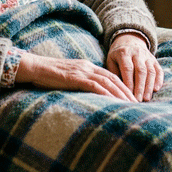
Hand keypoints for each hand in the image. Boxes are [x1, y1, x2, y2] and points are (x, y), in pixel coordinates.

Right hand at [16, 53, 137, 101]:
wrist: (34, 68)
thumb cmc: (48, 76)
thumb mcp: (68, 78)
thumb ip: (80, 83)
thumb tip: (89, 95)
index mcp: (87, 67)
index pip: (110, 76)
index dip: (123, 86)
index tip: (132, 96)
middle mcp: (87, 67)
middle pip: (113, 78)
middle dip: (126, 90)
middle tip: (137, 102)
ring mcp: (81, 71)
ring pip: (107, 81)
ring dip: (120, 93)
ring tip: (129, 103)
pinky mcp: (74, 78)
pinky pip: (93, 85)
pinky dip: (105, 92)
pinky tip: (112, 100)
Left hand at [107, 33, 162, 101]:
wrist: (129, 40)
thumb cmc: (117, 55)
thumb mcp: (111, 60)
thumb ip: (114, 73)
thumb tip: (119, 89)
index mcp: (124, 53)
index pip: (128, 69)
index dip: (129, 83)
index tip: (128, 95)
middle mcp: (137, 53)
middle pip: (141, 71)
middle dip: (140, 87)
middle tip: (138, 100)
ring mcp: (147, 56)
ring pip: (150, 71)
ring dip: (149, 86)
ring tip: (146, 98)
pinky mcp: (154, 59)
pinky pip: (158, 69)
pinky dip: (159, 80)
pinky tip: (156, 89)